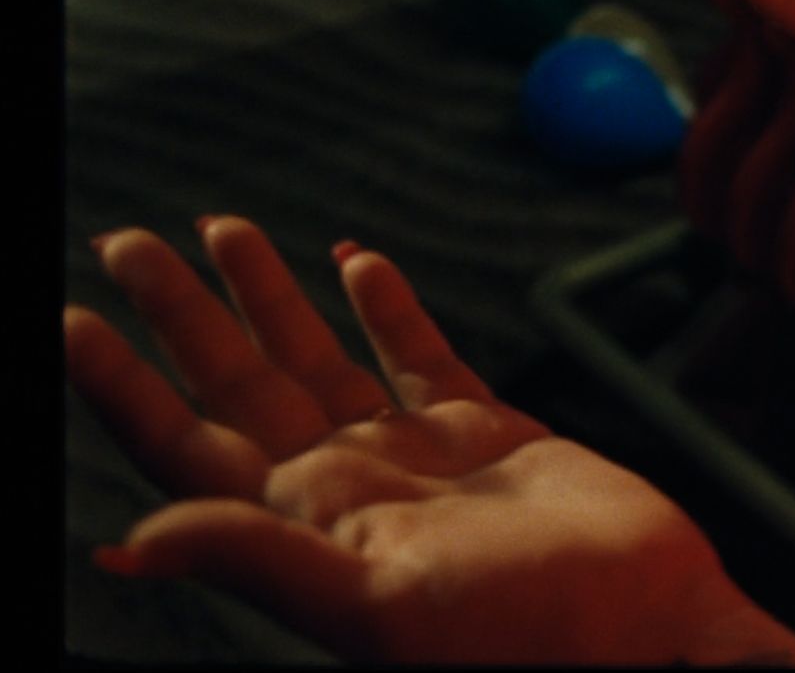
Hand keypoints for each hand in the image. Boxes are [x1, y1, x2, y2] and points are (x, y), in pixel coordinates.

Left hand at [66, 217, 794, 664]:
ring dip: (270, 298)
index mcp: (307, 529)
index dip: (126, 389)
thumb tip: (129, 541)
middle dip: (183, 315)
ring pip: (319, 359)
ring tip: (224, 232)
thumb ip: (262, 561)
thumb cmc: (527, 640)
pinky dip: (387, 307)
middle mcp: (349, 486)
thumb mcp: (377, 608)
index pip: (188, 448)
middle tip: (131, 245)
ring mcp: (416, 454)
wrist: (648, 623)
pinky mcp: (487, 430)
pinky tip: (356, 262)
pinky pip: (419, 355)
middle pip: (240, 385)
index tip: (76, 322)